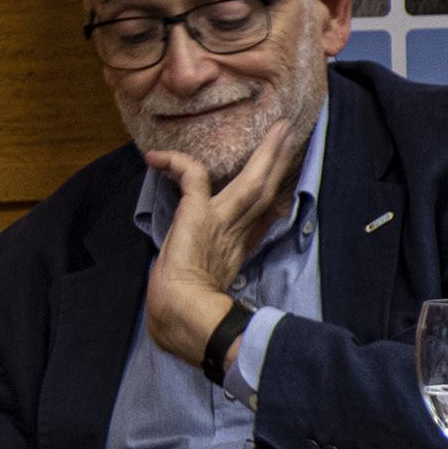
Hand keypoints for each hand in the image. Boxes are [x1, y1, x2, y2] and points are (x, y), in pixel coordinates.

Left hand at [141, 117, 300, 366]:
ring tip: (278, 130)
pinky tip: (157, 156)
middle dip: (278, 165)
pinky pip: (191, 175)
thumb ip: (213, 282)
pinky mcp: (200, 213)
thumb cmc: (188, 316)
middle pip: (264, 192)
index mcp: (236, 251)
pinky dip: (176, 162)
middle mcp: (235, 233)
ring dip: (265, 153)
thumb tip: (211, 289)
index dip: (271, 198)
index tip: (282, 184)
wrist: (184, 318)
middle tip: (291, 138)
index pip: (258, 217)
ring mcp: (221, 221)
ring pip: (249, 179)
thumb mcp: (208, 294)